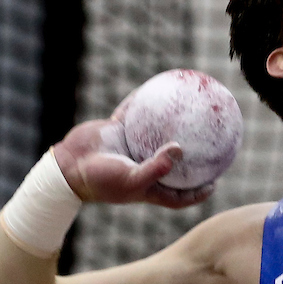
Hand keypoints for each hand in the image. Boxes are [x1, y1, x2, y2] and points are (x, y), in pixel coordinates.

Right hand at [51, 95, 213, 207]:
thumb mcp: (132, 180)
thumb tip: (179, 149)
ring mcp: (131, 149)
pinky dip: (144, 104)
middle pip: (173, 164)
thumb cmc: (100, 180)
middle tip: (211, 146)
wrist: (68, 166)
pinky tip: (157, 89)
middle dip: (191, 158)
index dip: (197, 192)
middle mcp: (143, 167)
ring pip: (156, 135)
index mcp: (149, 186)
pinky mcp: (118, 131)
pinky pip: (135, 114)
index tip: (214, 183)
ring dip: (170, 125)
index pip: (179, 194)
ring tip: (189, 111)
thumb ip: (157, 167)